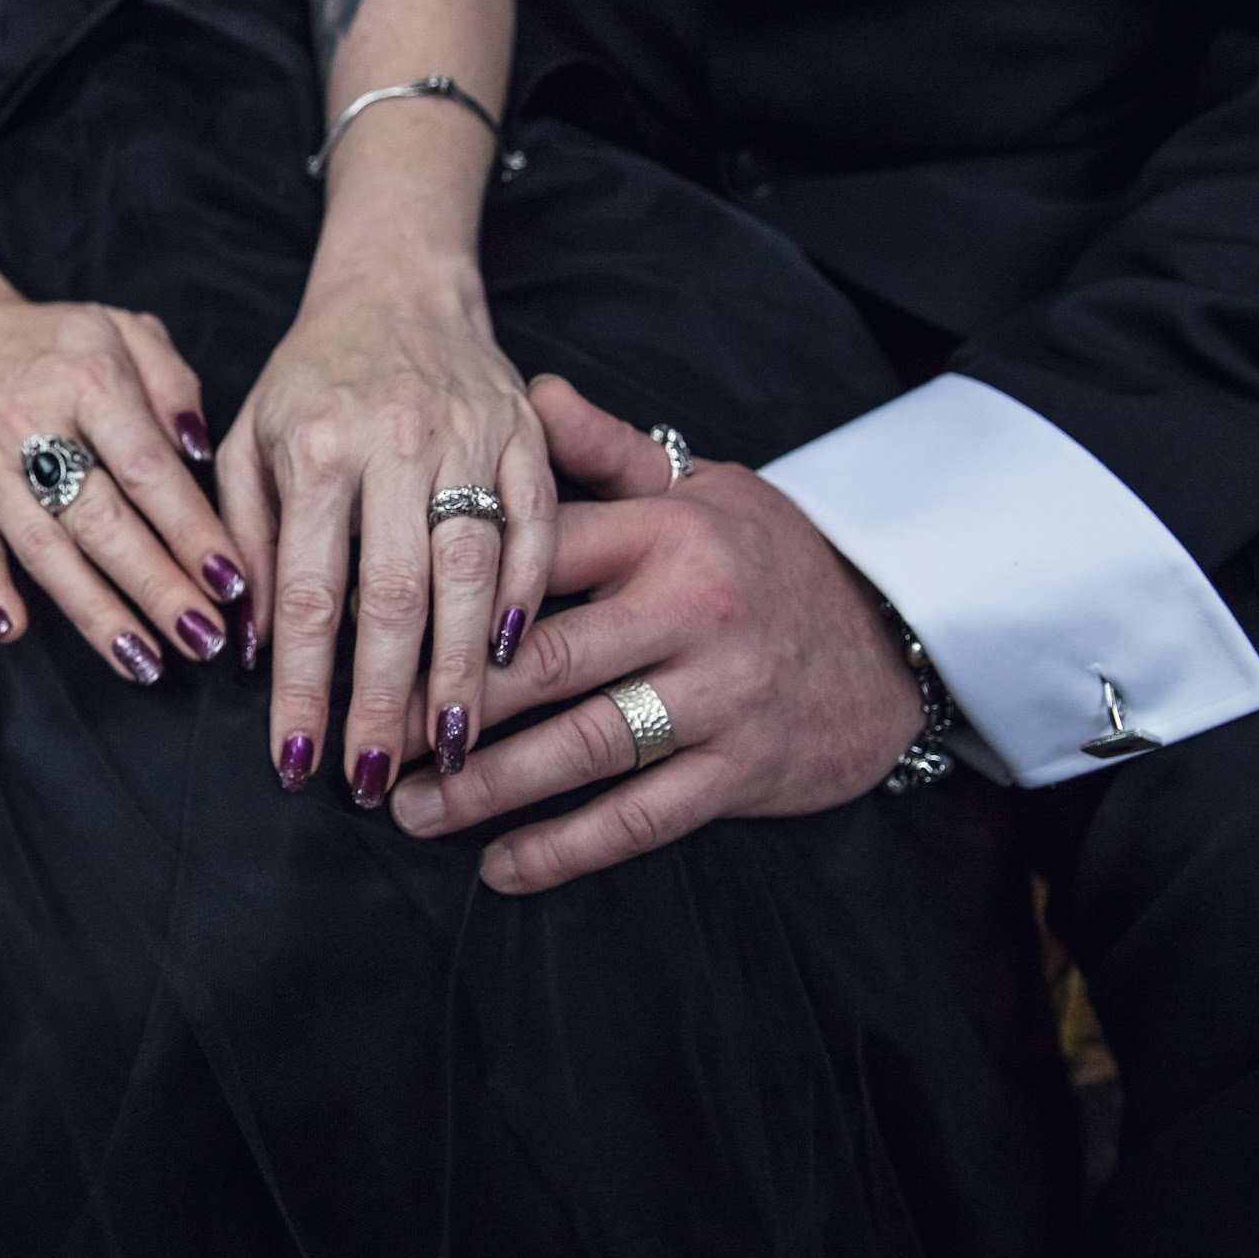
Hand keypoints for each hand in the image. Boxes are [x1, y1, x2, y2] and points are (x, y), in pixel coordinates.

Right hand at [0, 255, 248, 682]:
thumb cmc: (55, 343)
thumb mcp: (124, 329)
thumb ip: (174, 384)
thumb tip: (200, 451)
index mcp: (88, 382)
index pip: (148, 471)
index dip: (191, 531)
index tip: (231, 580)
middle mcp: (35, 428)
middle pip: (103, 522)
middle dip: (157, 587)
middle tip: (203, 637)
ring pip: (44, 550)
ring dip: (94, 611)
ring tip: (144, 661)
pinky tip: (16, 630)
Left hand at [217, 254, 556, 802]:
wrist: (398, 288)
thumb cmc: (311, 380)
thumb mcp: (250, 443)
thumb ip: (242, 539)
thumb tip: (241, 648)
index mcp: (317, 447)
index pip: (308, 591)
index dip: (303, 684)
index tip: (297, 758)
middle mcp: (397, 444)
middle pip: (394, 596)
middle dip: (385, 700)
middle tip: (376, 779)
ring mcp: (471, 438)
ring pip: (472, 571)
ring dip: (464, 671)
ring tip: (453, 750)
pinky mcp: (527, 437)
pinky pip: (540, 527)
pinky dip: (529, 596)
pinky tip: (513, 660)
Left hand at [388, 375, 924, 891]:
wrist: (896, 637)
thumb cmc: (768, 555)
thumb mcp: (700, 486)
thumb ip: (605, 451)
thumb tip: (530, 389)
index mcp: (665, 532)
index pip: (534, 556)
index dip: (441, 593)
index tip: (362, 624)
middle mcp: (691, 611)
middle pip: (542, 663)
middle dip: (444, 706)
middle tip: (368, 735)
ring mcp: (719, 696)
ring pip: (583, 746)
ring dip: (486, 787)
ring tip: (409, 808)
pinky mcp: (742, 769)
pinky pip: (641, 816)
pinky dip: (566, 848)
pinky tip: (498, 868)